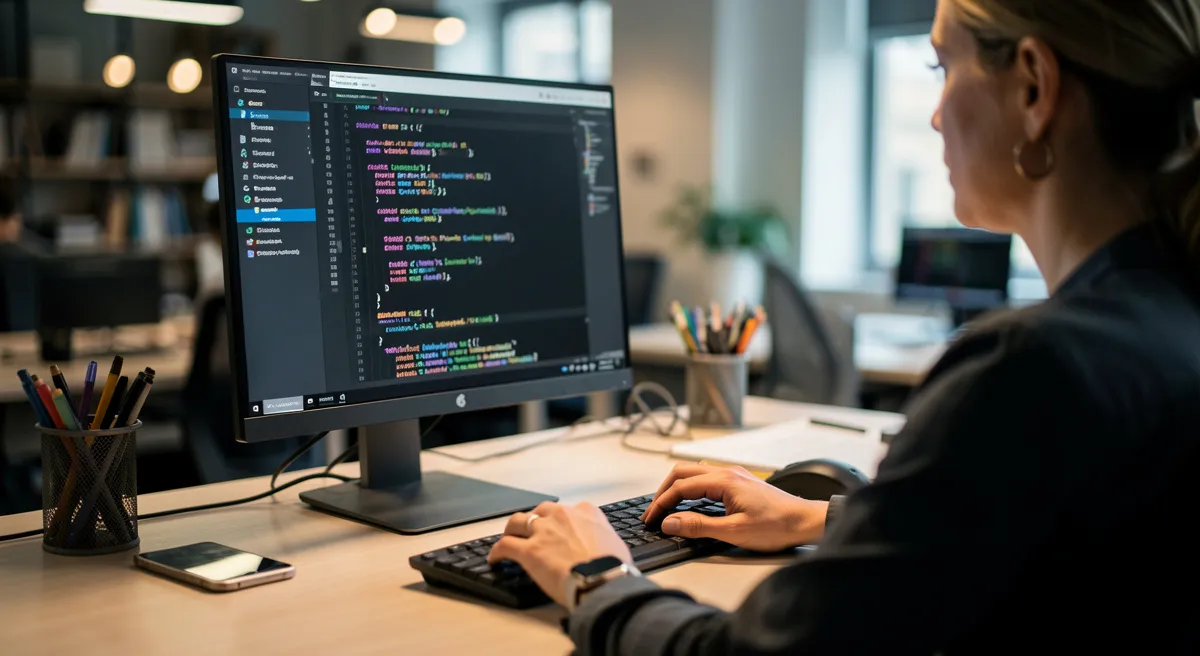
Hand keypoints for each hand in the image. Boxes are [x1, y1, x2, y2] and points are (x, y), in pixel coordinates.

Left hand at [488, 501, 631, 605]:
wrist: (602, 579)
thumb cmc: (612, 567)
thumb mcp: (615, 544)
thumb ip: (603, 539)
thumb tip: (603, 548)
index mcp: (586, 512)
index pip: (568, 509)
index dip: (560, 520)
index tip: (559, 529)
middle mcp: (562, 515)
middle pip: (540, 511)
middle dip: (534, 520)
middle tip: (532, 531)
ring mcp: (543, 531)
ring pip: (517, 522)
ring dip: (512, 530)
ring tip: (509, 538)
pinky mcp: (528, 550)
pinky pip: (505, 545)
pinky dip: (497, 551)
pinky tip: (495, 558)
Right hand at [641, 463, 828, 551]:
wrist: (805, 522)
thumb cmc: (776, 526)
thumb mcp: (734, 531)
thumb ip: (698, 526)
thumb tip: (670, 522)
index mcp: (723, 481)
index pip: (680, 487)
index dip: (661, 503)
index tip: (651, 518)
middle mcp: (727, 472)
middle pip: (683, 473)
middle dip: (663, 491)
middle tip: (653, 511)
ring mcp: (733, 476)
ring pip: (694, 474)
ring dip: (677, 488)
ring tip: (666, 507)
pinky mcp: (738, 483)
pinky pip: (706, 479)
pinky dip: (691, 489)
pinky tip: (690, 504)